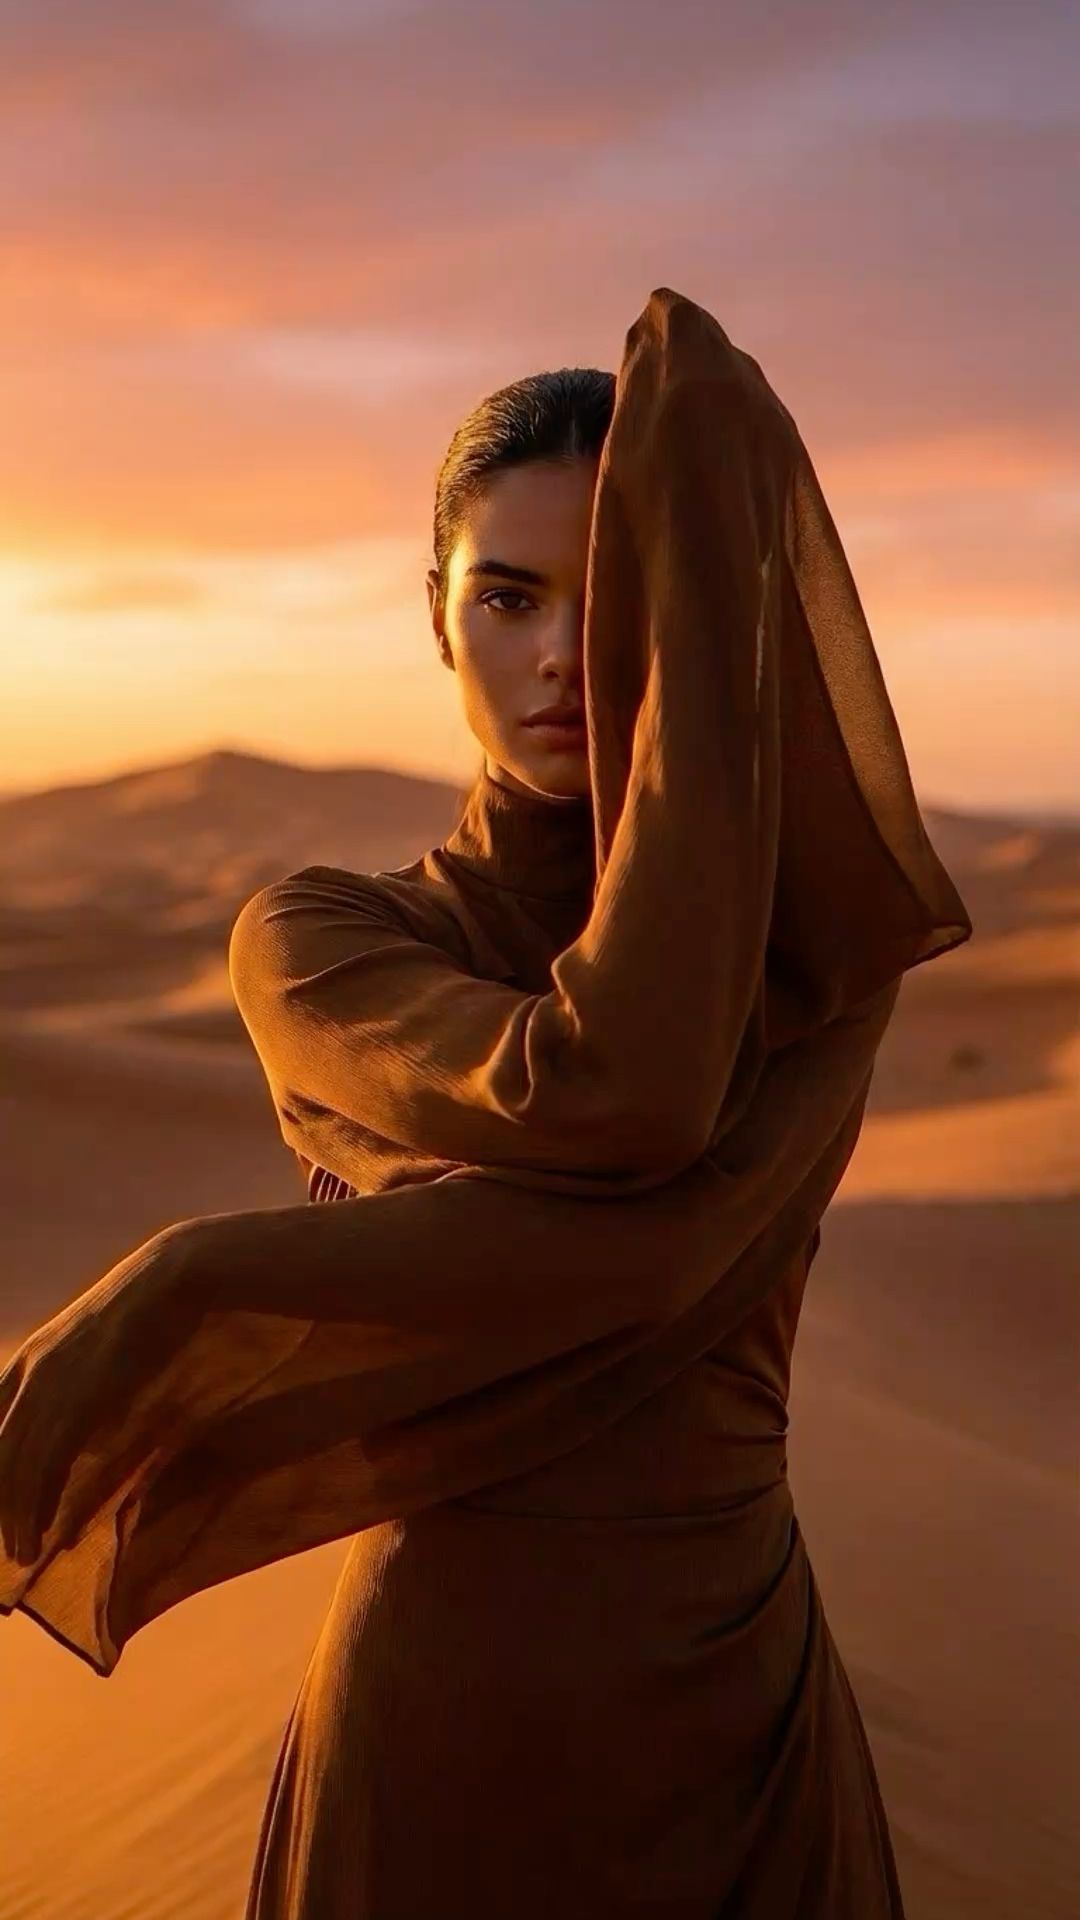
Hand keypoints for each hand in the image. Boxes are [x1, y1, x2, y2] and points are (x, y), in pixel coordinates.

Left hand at [0, 1221, 196, 1568]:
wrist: (174, 1278)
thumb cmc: (151, 1317)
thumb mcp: (102, 1358)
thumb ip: (84, 1398)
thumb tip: (89, 1446)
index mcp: (27, 1363)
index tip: (2, 1508)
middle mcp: (26, 1375)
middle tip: (4, 1544)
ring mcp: (47, 1386)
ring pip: (11, 1469)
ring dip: (12, 1519)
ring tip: (20, 1556)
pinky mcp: (76, 1401)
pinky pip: (41, 1466)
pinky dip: (35, 1506)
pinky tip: (41, 1534)